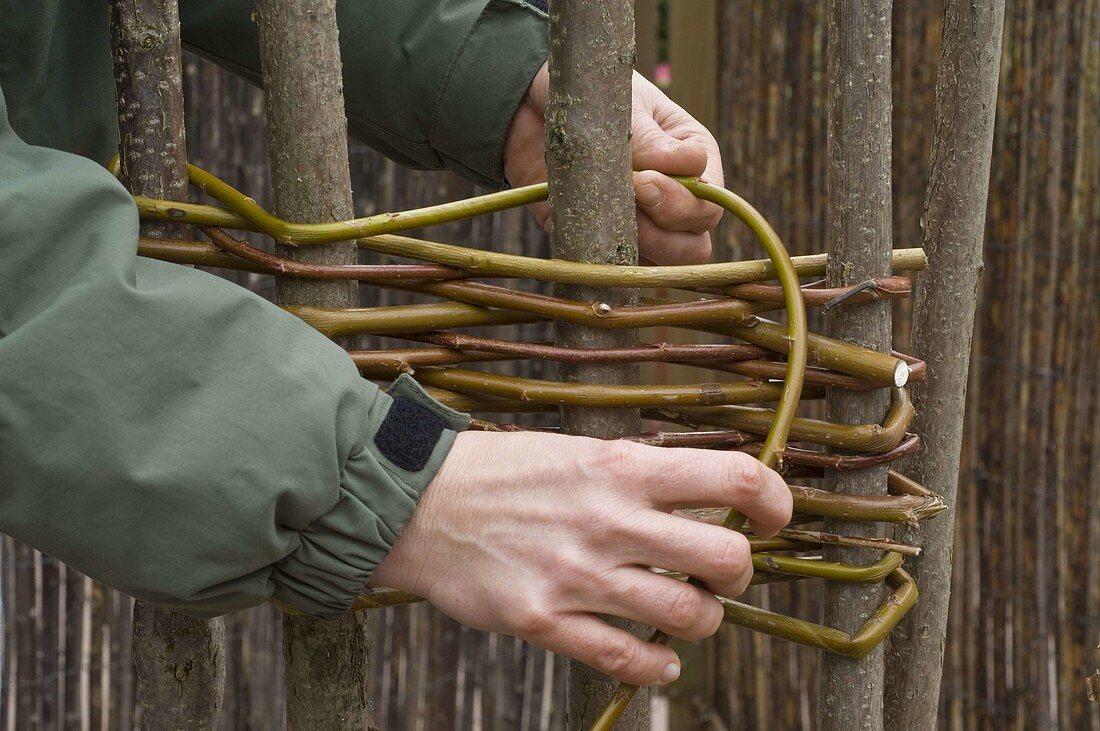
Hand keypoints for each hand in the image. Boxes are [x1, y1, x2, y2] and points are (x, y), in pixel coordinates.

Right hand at [372, 431, 791, 685]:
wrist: (418, 503)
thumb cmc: (504, 472)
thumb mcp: (578, 450)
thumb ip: (640, 474)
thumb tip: (706, 497)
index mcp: (621, 467)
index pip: (733, 479)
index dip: (774, 501)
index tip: (772, 517)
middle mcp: (609, 519)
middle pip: (727, 559)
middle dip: (738, 572)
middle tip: (718, 572)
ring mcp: (578, 574)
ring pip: (687, 615)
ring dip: (703, 620)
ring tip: (685, 611)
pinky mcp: (545, 620)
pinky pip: (628, 659)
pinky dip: (659, 665)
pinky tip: (660, 657)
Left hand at [503, 63, 724, 264]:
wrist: (531, 112)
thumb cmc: (589, 99)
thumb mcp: (623, 107)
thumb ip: (650, 140)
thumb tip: (686, 165)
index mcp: (692, 158)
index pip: (711, 199)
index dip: (681, 197)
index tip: (640, 177)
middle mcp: (677, 198)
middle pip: (696, 241)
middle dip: (665, 226)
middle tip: (629, 196)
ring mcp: (645, 228)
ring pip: (668, 265)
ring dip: (642, 247)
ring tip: (610, 215)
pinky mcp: (609, 246)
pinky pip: (626, 273)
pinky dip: (613, 264)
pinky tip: (594, 236)